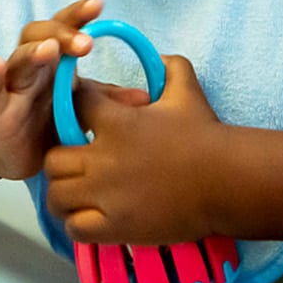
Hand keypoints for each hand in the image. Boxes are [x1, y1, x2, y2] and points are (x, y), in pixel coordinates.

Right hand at [0, 0, 104, 180]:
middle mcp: (33, 66)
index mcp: (56, 61)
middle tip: (85, 42)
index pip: (66, 29)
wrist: (14, 151)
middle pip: (40, 36)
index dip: (79, 15)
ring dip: (34, 53)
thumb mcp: (80, 109)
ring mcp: (13, 86)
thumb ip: (107, 100)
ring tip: (49, 50)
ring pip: (19, 60)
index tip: (99, 4)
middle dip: (62, 34)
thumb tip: (146, 97)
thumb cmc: (49, 121)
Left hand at [44, 55, 224, 245]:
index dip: (73, 111)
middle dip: (61, 159)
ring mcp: (106, 195)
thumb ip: (170, 66)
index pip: (71, 108)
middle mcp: (103, 158)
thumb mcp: (186, 91)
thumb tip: (159, 55)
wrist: (227, 180)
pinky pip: (74, 227)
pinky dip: (77, 223)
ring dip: (64, 193)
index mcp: (116, 122)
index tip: (84, 121)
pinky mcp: (115, 226)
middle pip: (54, 158)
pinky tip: (92, 217)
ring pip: (57, 195)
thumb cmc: (206, 134)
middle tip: (77, 164)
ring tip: (80, 193)